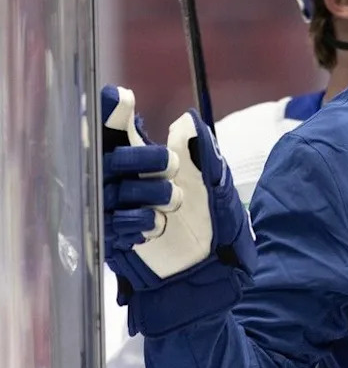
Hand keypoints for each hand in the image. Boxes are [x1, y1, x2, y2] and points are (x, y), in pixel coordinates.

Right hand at [101, 85, 256, 336]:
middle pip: (111, 159)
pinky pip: (111, 224)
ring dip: (145, 193)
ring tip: (174, 202)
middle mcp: (128, 184)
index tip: (118, 95)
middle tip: (171, 163)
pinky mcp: (114, 241)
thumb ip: (203, 152)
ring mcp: (118, 212)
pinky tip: (154, 226)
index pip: (120, 133)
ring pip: (111, 191)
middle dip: (141, 159)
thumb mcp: (217, 184)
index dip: (113, 114)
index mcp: (148, 164)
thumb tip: (187, 119)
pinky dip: (135, 221)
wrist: (214, 272)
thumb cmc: (215, 222)